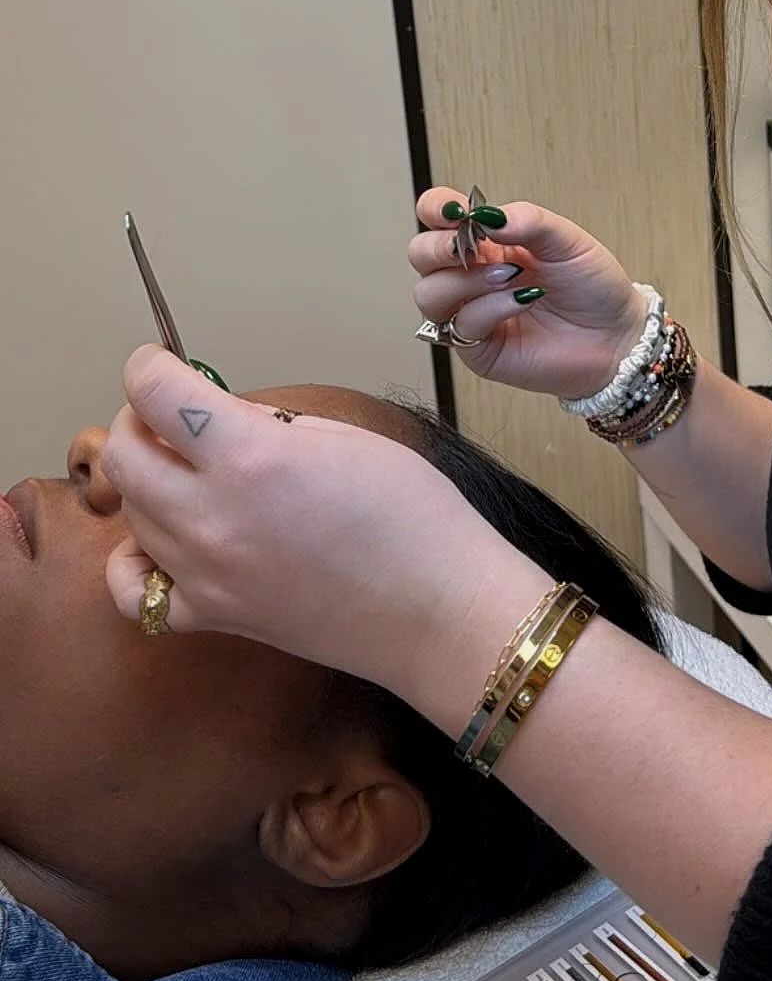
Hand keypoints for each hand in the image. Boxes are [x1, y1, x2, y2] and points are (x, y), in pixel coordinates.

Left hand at [102, 347, 535, 696]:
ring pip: (131, 513)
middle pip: (124, 455)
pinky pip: (137, 592)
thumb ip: (266, 424)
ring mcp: (206, 573)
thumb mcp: (344, 437)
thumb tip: (218, 420)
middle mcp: (213, 516)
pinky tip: (167, 546)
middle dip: (140, 422)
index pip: (154, 393)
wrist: (438, 609)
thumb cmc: (413, 516)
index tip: (158, 364)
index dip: (148, 367)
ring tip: (192, 476)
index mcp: (251, 457)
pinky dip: (137, 564)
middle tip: (173, 418)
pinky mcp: (214, 617)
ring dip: (149, 483)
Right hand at [409, 191, 648, 399]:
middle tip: (471, 246)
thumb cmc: (592, 287)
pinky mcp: (478, 348)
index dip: (437, 209)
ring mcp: (471, 312)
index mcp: (487, 241)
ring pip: (428, 293)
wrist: (616, 336)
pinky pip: (460, 326)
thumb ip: (527, 220)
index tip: (457, 211)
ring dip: (466, 281)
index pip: (438, 215)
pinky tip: (521, 301)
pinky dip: (488, 309)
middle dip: (439, 247)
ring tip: (510, 277)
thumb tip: (486, 216)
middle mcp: (471, 274)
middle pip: (420, 253)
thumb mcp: (567, 239)